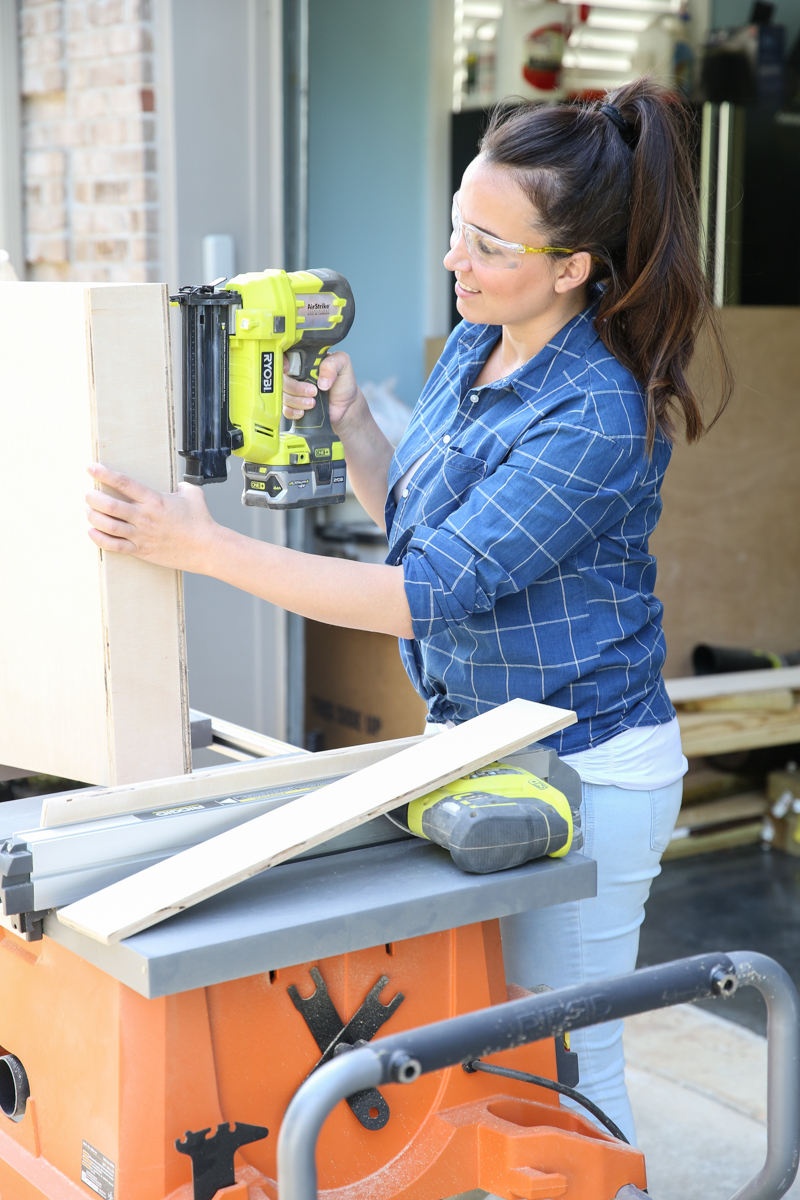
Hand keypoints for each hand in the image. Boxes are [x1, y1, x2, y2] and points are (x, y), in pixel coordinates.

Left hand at [85, 463, 223, 572]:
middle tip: (88, 493)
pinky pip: (113, 545)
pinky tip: (92, 532)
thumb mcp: (192, 494)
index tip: (91, 467)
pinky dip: (99, 539)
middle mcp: (144, 517)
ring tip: (89, 511)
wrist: (206, 548)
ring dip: (93, 516)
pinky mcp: (141, 550)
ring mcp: (141, 535)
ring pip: (107, 525)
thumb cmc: (201, 522)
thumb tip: (177, 484)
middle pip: (109, 504)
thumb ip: (181, 485)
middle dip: (92, 497)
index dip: (104, 473)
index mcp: (154, 500)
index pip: (123, 483)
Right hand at [282, 350, 363, 431]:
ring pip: (284, 395)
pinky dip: (293, 412)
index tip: (288, 369)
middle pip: (283, 379)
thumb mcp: (343, 365)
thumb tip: (321, 379)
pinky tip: (304, 411)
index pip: (286, 357)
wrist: (347, 407)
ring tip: (313, 403)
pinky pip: (285, 410)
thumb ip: (333, 363)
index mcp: (305, 361)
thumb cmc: (343, 384)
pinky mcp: (294, 406)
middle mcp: (296, 375)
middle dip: (296, 388)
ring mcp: (294, 391)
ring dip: (298, 401)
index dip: (283, 363)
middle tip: (313, 391)